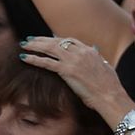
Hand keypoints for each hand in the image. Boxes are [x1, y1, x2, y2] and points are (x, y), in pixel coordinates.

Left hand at [18, 36, 134, 123]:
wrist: (110, 95)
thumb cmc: (110, 85)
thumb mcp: (106, 66)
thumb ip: (97, 57)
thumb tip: (94, 50)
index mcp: (90, 51)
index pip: (69, 40)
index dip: (56, 39)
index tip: (47, 39)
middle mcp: (81, 52)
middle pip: (57, 41)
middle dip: (42, 39)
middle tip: (30, 39)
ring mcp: (73, 60)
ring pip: (49, 48)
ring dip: (35, 46)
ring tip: (24, 45)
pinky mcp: (67, 71)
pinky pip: (46, 62)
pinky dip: (34, 59)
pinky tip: (24, 58)